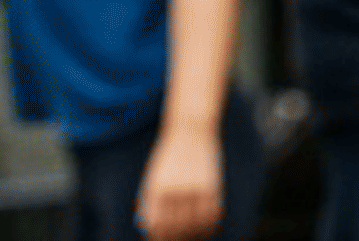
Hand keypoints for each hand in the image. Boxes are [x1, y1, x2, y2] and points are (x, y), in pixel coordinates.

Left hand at [138, 121, 221, 240]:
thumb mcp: (153, 177)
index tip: (159, 240)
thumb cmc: (169, 156)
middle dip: (175, 239)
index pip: (154, 225)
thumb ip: (148, 202)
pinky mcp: (212, 184)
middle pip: (175, 227)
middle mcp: (175, 190)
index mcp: (156, 189)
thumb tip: (146, 226)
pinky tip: (206, 227)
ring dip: (193, 235)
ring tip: (192, 237)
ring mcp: (195, 187)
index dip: (157, 237)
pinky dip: (209, 225)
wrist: (190, 129)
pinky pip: (212, 213)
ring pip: (194, 224)